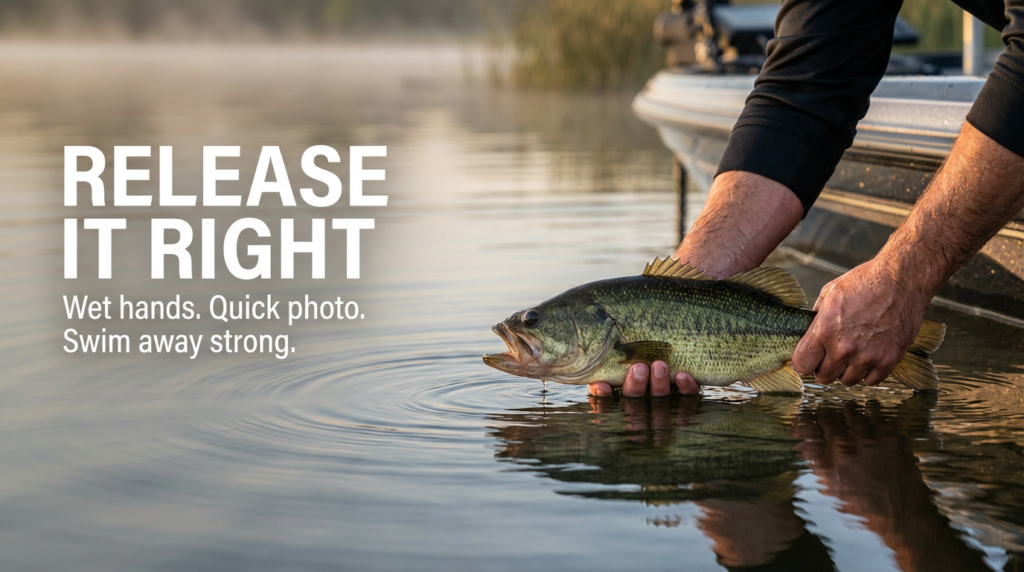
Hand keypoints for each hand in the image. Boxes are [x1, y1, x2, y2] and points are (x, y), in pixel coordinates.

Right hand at [587, 361, 699, 396]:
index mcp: (622, 395)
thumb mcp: (619, 354)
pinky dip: (685, 388)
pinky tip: (682, 375)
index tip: (603, 386)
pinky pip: (688, 399)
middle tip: (638, 368)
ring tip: (659, 364)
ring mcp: (665, 403)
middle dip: (635, 386)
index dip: (604, 399)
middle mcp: (642, 404)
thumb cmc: (638, 350)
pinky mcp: (687, 398)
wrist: (680, 350)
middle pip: (636, 402)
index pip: (608, 404)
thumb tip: (599, 376)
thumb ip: (608, 362)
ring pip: (660, 400)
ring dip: (659, 383)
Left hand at [791, 259, 928, 385]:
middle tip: (834, 352)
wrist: (903, 280)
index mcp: (825, 330)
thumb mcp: (829, 293)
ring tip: (854, 351)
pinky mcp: (889, 360)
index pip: (802, 365)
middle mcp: (844, 348)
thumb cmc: (866, 282)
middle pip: (824, 377)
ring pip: (847, 381)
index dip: (805, 361)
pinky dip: (869, 371)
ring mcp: (867, 356)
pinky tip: (870, 355)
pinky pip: (871, 381)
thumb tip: (807, 334)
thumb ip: (816, 318)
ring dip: (847, 369)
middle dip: (825, 366)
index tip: (811, 356)